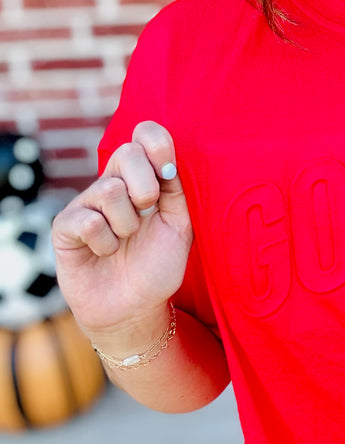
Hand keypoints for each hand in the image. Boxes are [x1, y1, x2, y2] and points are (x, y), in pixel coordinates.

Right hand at [52, 121, 192, 341]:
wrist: (135, 308)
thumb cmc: (157, 264)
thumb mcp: (179, 225)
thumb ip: (176, 191)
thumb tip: (167, 161)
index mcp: (142, 177)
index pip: (144, 135)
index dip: (157, 142)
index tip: (168, 170)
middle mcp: (112, 183)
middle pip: (126, 152)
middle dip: (147, 187)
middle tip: (148, 213)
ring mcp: (86, 204)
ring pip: (110, 189)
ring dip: (128, 223)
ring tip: (125, 240)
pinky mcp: (65, 228)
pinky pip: (88, 221)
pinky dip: (106, 242)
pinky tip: (105, 252)